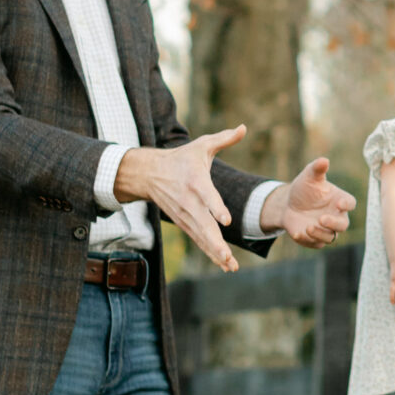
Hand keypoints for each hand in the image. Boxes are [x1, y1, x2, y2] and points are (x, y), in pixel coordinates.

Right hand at [115, 126, 246, 273]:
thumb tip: (244, 127)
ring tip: (230, 266)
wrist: (150, 174)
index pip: (207, 196)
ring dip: (215, 253)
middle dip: (215, 242)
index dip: (215, 208)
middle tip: (227, 257)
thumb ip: (224, 138)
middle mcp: (190, 202)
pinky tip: (225, 264)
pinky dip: (210, 253)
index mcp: (196, 181)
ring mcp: (186, 216)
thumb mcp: (201, 145)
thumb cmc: (181, 158)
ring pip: (202, 237)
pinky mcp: (185, 224)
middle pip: (203, 225)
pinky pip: (199, 240)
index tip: (225, 220)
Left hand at [261, 156, 356, 247]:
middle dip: (334, 224)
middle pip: (343, 225)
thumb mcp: (309, 176)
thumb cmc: (304, 188)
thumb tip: (323, 160)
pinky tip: (297, 233)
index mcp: (339, 200)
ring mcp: (327, 230)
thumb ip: (317, 169)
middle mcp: (336, 216)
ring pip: (330, 237)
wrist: (288, 204)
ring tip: (308, 227)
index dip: (347, 204)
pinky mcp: (315, 239)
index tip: (339, 203)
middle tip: (322, 219)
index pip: (349, 203)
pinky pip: (315, 243)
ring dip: (320, 234)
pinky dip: (307, 240)